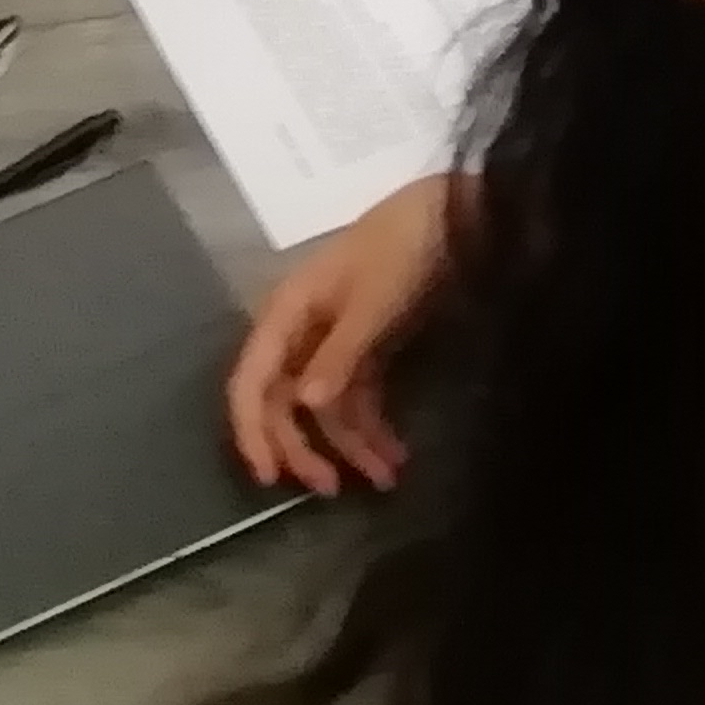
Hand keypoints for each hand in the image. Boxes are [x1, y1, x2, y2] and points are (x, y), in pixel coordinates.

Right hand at [227, 174, 467, 494]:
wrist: (453, 214)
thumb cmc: (404, 247)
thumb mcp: (374, 301)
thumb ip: (340, 354)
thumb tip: (303, 405)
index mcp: (287, 312)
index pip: (252, 380)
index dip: (252, 430)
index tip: (268, 477)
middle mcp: (302, 329)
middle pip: (284, 401)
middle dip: (304, 447)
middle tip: (331, 489)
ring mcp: (334, 340)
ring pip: (325, 406)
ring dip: (349, 445)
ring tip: (386, 479)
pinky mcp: (367, 347)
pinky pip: (358, 397)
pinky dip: (373, 428)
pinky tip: (396, 456)